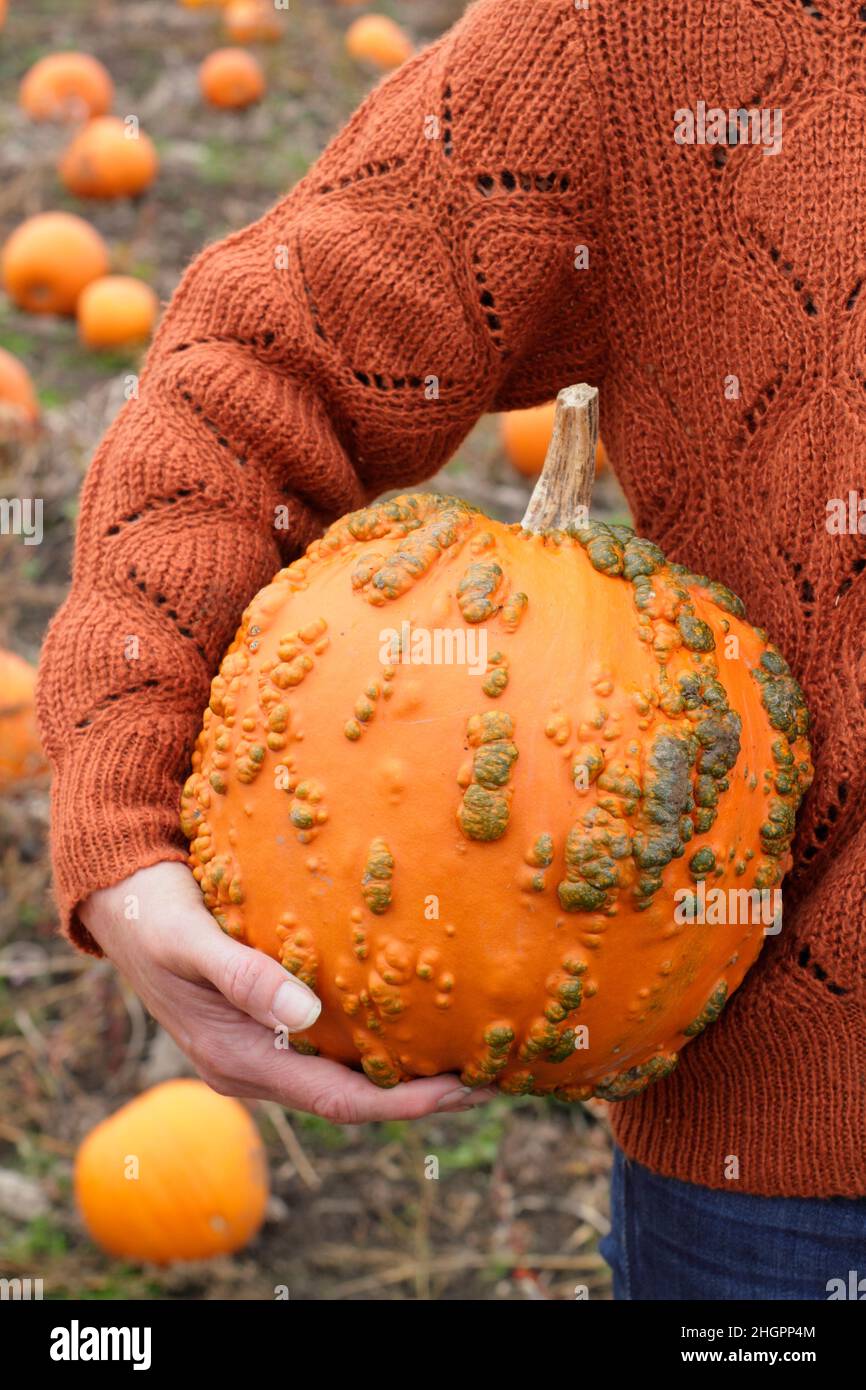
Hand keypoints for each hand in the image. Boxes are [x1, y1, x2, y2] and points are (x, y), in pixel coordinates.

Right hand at [81, 862, 494, 1121]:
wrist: (121, 900)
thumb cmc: (155, 916)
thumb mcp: (191, 941)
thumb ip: (243, 976)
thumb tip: (305, 1016)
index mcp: (238, 1060)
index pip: (338, 1100)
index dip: (404, 1103)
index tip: (463, 1090)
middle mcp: (255, 1064)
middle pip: (352, 1097)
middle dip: (421, 1094)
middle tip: (492, 1076)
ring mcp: (262, 1045)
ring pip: (346, 1072)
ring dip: (406, 1069)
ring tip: (471, 1050)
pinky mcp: (269, 1019)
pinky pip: (335, 1042)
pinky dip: (380, 1037)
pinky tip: (418, 1014)